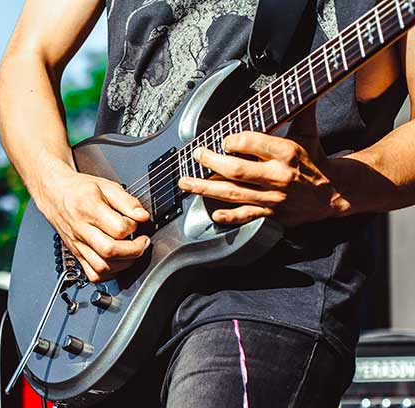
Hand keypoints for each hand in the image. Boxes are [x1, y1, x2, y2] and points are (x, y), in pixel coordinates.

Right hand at [33, 164, 150, 281]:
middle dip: (134, 250)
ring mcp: (77, 245)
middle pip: (109, 251)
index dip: (134, 227)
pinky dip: (109, 273)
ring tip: (131, 252)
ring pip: (102, 267)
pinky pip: (93, 274)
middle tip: (142, 242)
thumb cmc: (80, 190)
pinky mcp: (76, 254)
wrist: (54, 195)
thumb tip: (143, 216)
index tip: (137, 222)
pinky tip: (117, 262)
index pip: (118, 228)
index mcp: (89, 208)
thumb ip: (127, 201)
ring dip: (123, 264)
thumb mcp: (106, 186)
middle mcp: (81, 229)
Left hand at [177, 107, 349, 225]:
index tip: (223, 140)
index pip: (252, 143)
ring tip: (186, 183)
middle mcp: (278, 176)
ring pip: (233, 193)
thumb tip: (297, 80)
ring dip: (205, 188)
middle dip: (210, 162)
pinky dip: (228, 216)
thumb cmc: (315, 160)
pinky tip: (212, 212)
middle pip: (236, 170)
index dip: (233, 141)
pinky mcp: (271, 213)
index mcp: (287, 153)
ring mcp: (273, 197)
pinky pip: (245, 216)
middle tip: (196, 155)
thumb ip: (299, 109)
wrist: (334, 193)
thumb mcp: (308, 133)